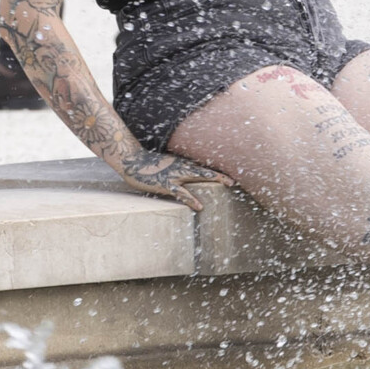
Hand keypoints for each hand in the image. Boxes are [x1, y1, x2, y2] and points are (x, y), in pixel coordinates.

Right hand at [112, 148, 237, 212]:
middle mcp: (182, 167)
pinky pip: (181, 193)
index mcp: (182, 163)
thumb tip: (187, 175)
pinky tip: (200, 206)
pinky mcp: (165, 184)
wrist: (133, 162)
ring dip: (213, 179)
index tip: (231, 175)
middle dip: (221, 174)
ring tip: (228, 184)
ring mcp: (174, 175)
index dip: (217, 171)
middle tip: (236, 179)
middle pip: (205, 170)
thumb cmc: (149, 166)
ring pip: (198, 176)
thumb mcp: (166, 166)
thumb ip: (177, 169)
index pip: (203, 167)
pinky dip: (191, 199)